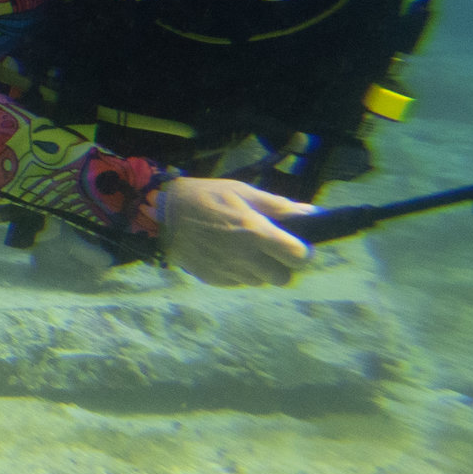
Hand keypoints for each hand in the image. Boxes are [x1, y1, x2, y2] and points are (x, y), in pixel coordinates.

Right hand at [158, 177, 314, 285]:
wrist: (161, 215)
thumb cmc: (205, 197)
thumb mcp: (241, 191)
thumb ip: (277, 205)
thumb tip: (311, 213)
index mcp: (256, 232)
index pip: (298, 257)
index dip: (303, 252)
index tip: (297, 245)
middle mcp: (245, 257)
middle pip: (283, 278)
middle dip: (282, 265)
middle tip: (270, 249)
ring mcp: (229, 272)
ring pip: (261, 282)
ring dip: (260, 270)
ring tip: (245, 251)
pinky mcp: (215, 280)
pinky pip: (239, 282)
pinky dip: (239, 273)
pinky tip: (227, 256)